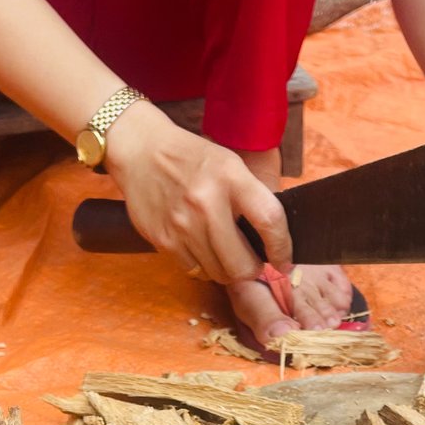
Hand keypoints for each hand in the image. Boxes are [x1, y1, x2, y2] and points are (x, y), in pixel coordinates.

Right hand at [103, 104, 292, 284]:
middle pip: (241, 264)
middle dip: (251, 270)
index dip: (282, 248)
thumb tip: (272, 240)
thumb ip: (251, 198)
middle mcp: (206, 203)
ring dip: (226, 270)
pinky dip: (203, 267)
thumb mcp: (229, 165)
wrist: (141, 151)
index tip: (284, 260)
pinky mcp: (164, 240)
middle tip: (251, 263)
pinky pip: (194, 271)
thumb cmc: (191, 159)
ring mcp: (183, 225)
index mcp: (231, 177)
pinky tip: (201, 249)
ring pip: (219, 274)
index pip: (270, 221)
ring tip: (224, 254)